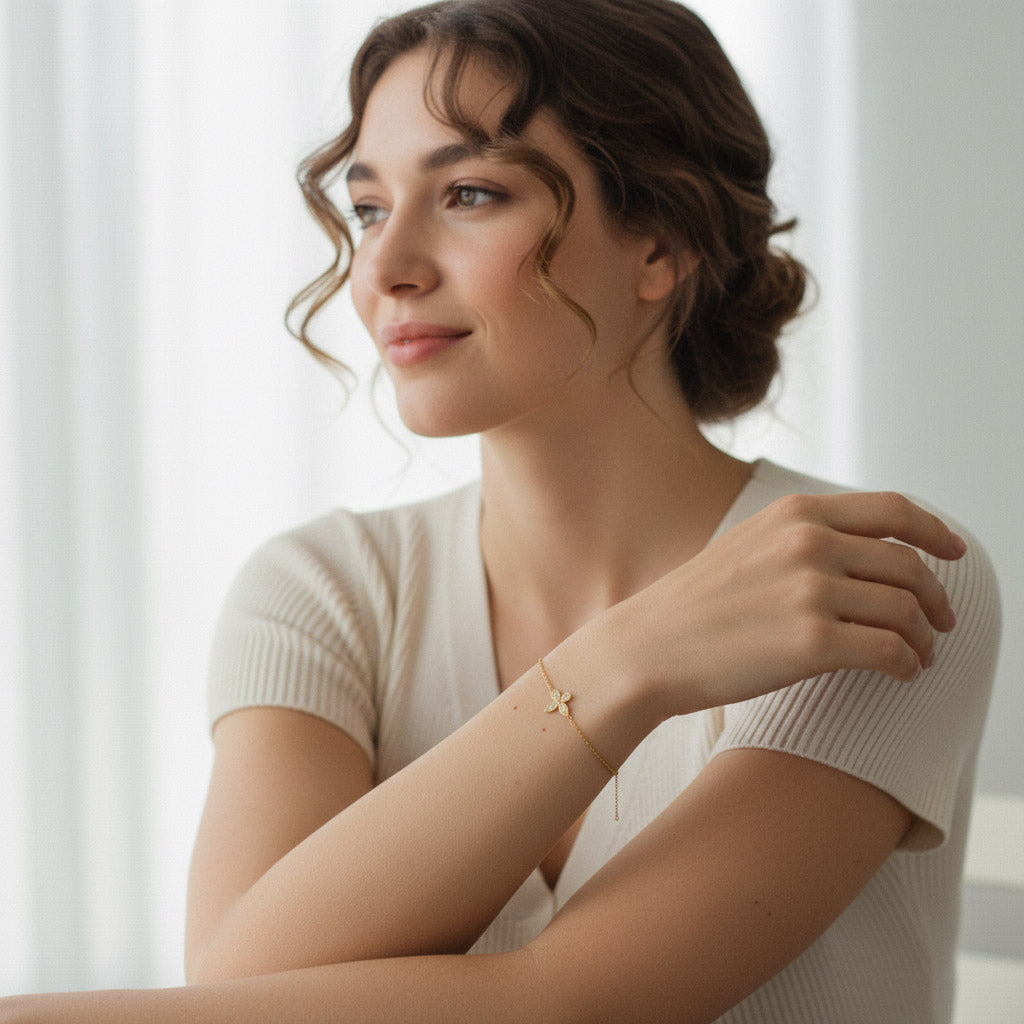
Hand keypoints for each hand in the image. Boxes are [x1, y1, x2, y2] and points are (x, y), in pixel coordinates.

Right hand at [602, 491, 963, 719]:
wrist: (649, 647)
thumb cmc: (695, 604)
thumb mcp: (749, 543)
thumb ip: (804, 535)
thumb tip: (865, 548)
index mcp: (796, 512)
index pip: (894, 510)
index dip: (936, 531)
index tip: (953, 552)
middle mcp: (809, 543)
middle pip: (909, 565)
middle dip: (936, 597)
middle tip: (941, 621)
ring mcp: (811, 591)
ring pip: (907, 610)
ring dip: (925, 637)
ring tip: (920, 655)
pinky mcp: (813, 643)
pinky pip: (891, 650)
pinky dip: (907, 664)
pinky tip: (900, 673)